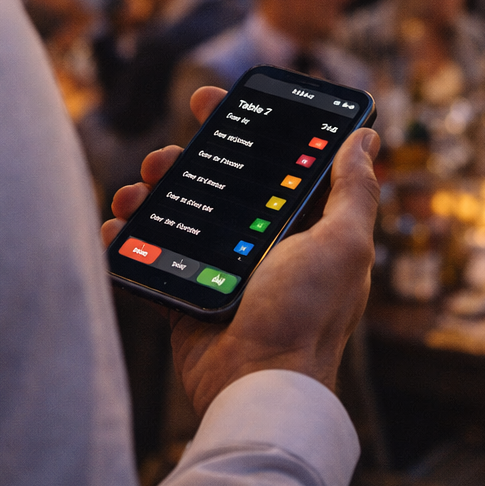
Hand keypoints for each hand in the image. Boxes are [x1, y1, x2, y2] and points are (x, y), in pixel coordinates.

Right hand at [102, 86, 381, 413]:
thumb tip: (366, 138)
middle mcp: (263, 246)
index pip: (274, 164)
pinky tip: (118, 225)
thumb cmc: (306, 315)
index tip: (213, 101)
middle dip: (187, 159)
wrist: (256, 385)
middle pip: (219, 184)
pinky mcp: (187, 296)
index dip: (245, 128)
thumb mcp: (343, 244)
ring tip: (136, 190)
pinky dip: (131, 239)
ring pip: (180, 215)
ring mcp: (222, 270)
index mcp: (303, 228)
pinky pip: (153, 257)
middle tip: (165, 152)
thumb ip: (354, 191)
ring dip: (152, 194)